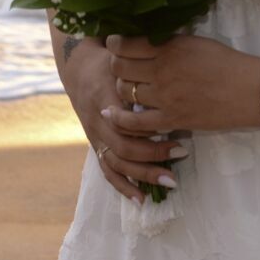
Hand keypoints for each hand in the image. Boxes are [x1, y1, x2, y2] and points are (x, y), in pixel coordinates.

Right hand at [57, 34, 184, 202]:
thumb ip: (141, 70)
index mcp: (105, 96)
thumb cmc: (109, 61)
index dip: (152, 130)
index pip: (127, 122)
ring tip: (170, 181)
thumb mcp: (122, 59)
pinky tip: (140, 199)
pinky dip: (123, 186)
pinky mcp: (95, 144)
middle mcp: (98, 120)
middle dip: (154, 155)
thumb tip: (175, 72)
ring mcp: (95, 135)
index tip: (179, 131)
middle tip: (182, 153)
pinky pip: (107, 170)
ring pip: (116, 162)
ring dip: (143, 174)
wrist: (78, 68)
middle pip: (124, 146)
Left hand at [106, 33, 259, 136]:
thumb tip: (146, 39)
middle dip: (115, 65)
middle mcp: (162, 70)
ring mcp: (165, 96)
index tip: (113, 44)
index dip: (114, 44)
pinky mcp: (171, 119)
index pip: (125, 44)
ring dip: (122, 88)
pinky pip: (135, 122)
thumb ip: (169, 42)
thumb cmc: (227, 62)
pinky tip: (111, 114)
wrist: (250, 91)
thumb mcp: (196, 42)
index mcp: (169, 47)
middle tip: (121, 66)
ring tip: (127, 86)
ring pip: (125, 91)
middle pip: (120, 67)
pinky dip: (120, 118)